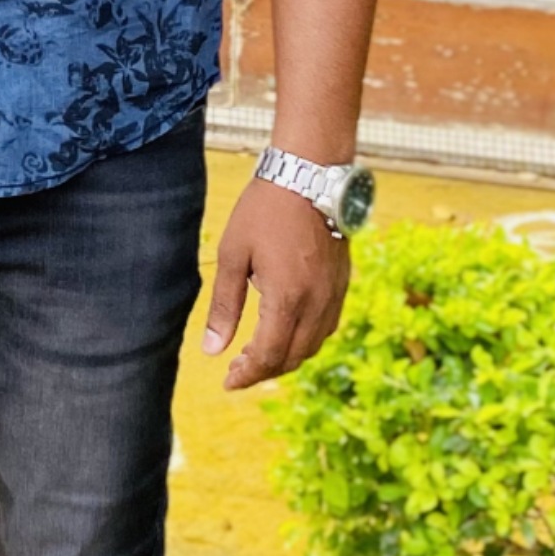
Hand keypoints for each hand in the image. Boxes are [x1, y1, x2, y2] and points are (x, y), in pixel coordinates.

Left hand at [201, 177, 351, 390]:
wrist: (310, 174)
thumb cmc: (265, 209)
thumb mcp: (233, 254)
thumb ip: (224, 306)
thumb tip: (212, 350)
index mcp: (287, 298)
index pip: (268, 356)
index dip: (246, 375)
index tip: (228, 381)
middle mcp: (316, 303)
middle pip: (292, 358)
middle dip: (264, 370)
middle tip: (237, 369)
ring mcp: (334, 294)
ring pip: (313, 345)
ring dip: (286, 357)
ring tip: (257, 353)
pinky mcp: (343, 283)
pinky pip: (327, 326)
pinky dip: (305, 339)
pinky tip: (286, 330)